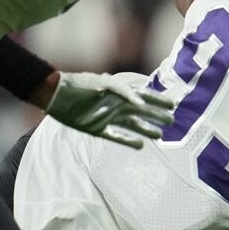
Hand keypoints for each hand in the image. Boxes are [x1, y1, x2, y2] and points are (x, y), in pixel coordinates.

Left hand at [45, 72, 178, 148]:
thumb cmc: (80, 85)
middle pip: (142, 111)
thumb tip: (141, 101)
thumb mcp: (104, 83)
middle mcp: (117, 105)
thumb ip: (124, 91)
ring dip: (146, 129)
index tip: (172, 105)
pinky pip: (117, 136)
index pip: (144, 96)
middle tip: (171, 122)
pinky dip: (128, 141)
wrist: (56, 95)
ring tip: (160, 136)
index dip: (158, 100)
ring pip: (132, 125)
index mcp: (120, 92)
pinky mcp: (98, 129)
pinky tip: (140, 146)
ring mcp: (108, 117)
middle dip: (156, 116)